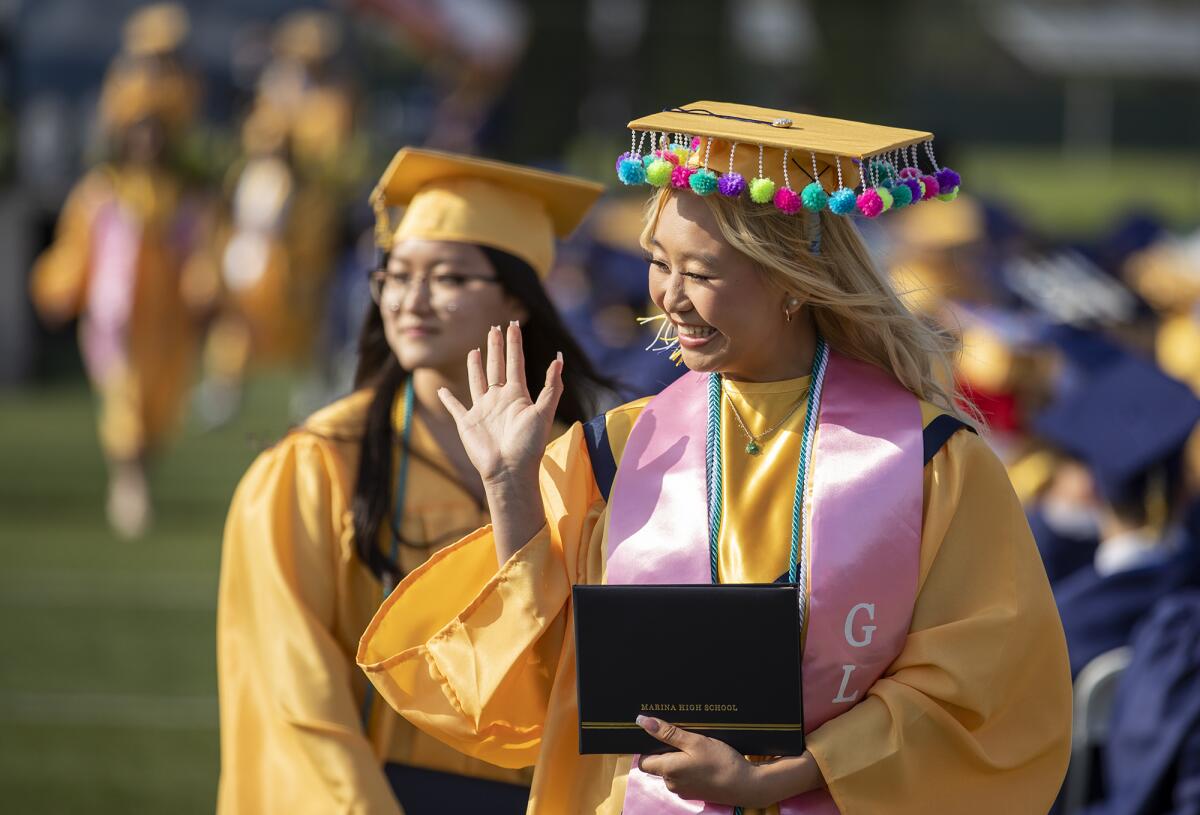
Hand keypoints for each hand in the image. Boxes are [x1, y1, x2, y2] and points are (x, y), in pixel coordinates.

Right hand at [438, 322, 562, 489]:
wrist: (509, 470)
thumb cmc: (528, 445)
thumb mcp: (544, 412)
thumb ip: (552, 386)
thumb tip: (560, 357)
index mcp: (517, 395)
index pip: (515, 362)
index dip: (515, 344)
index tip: (513, 324)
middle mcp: (499, 399)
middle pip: (497, 366)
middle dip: (496, 347)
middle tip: (495, 327)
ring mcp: (482, 410)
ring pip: (477, 380)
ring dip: (476, 366)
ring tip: (475, 350)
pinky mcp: (467, 422)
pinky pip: (454, 406)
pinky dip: (447, 398)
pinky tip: (442, 390)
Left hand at [635, 717, 824, 807]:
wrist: (746, 785)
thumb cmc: (721, 762)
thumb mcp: (695, 741)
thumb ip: (667, 732)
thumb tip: (643, 721)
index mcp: (668, 770)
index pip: (644, 760)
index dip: (649, 746)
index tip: (661, 734)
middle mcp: (671, 784)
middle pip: (658, 764)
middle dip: (667, 750)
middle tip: (686, 737)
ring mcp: (683, 790)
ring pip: (672, 770)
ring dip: (680, 758)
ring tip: (697, 747)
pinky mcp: (694, 793)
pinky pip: (684, 777)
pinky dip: (689, 767)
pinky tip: (704, 759)